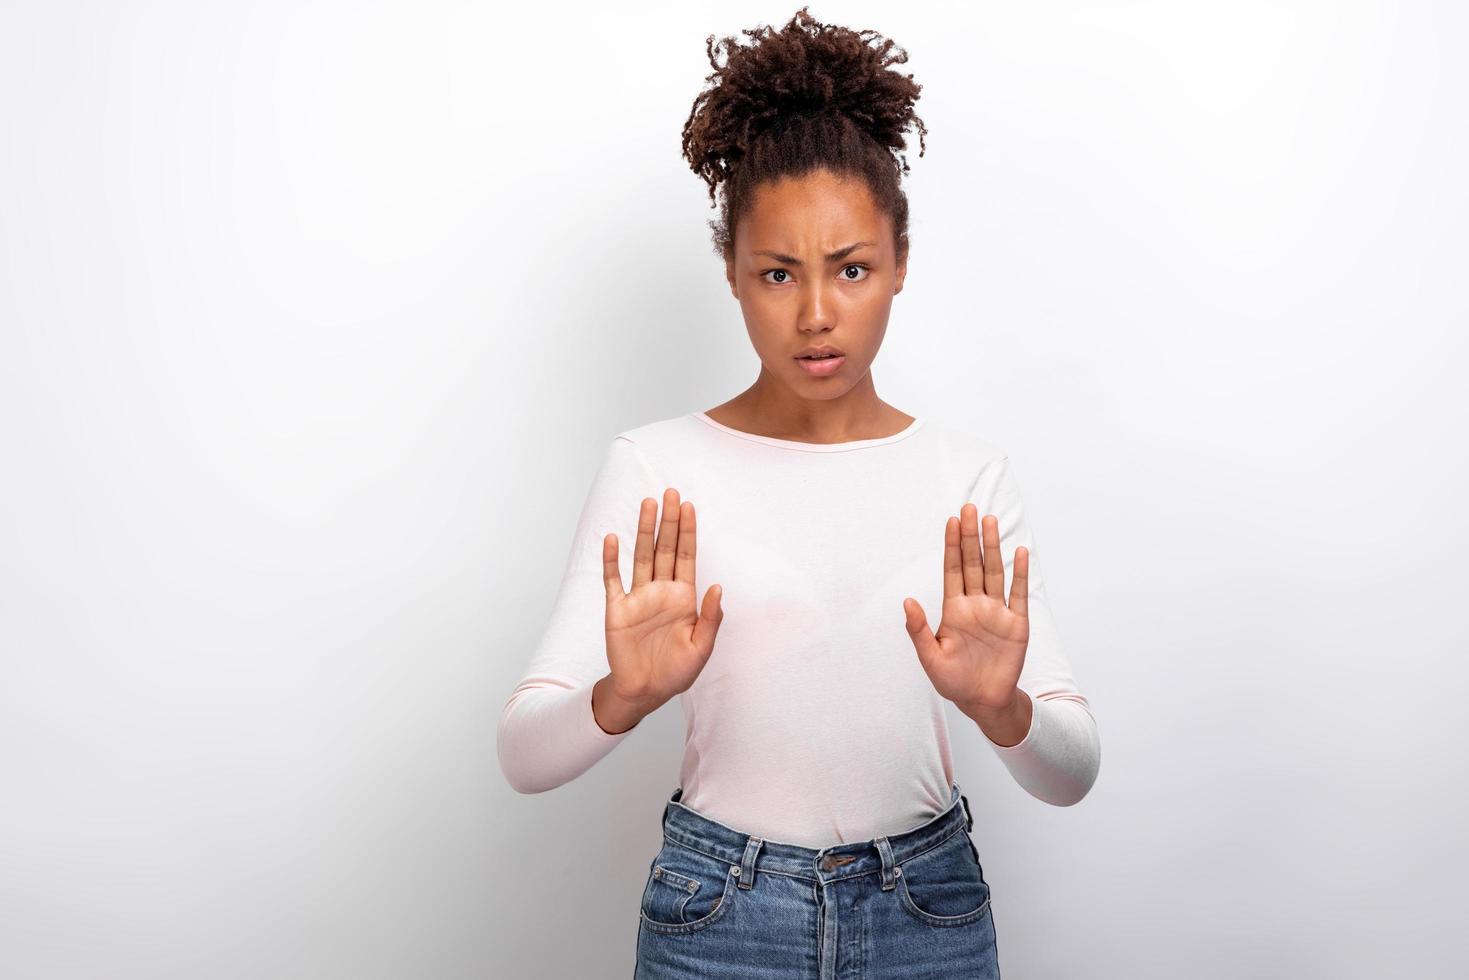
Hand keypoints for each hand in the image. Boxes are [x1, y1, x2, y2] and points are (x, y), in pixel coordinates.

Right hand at [599, 488, 723, 724]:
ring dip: (643, 531)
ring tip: (647, 504)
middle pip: (665, 548)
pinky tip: (612, 539)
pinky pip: (613, 580)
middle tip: (669, 493)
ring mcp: (638, 597)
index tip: (688, 506)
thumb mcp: (702, 649)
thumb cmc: (676, 672)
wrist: (644, 691)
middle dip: (668, 521)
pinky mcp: (617, 609)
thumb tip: (718, 586)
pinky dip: (611, 560)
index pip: (687, 556)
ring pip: (641, 556)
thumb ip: (710, 618)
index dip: (688, 531)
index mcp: (684, 598)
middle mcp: (661, 591)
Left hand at [902, 503, 1028, 713]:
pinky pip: (1019, 593)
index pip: (953, 570)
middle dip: (970, 537)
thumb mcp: (930, 658)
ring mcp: (997, 612)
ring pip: (994, 572)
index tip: (951, 521)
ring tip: (989, 521)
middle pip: (973, 563)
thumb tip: (907, 602)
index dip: (952, 546)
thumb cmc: (953, 681)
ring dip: (992, 547)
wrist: (983, 700)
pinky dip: (1020, 573)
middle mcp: (976, 604)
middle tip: (969, 508)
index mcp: (954, 609)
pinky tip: (1020, 551)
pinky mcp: (1017, 624)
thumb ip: (919, 630)